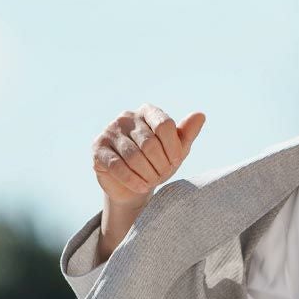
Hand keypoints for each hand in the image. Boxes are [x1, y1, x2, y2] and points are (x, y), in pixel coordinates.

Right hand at [91, 104, 206, 205]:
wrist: (133, 186)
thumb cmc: (157, 164)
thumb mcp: (175, 151)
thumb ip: (187, 134)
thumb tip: (201, 115)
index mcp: (147, 111)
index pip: (165, 125)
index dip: (173, 148)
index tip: (175, 163)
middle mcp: (126, 117)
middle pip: (150, 143)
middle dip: (160, 165)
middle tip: (162, 176)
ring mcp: (110, 131)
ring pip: (134, 156)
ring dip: (147, 174)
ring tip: (151, 182)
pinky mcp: (98, 149)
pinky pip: (117, 166)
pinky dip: (132, 180)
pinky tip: (140, 187)